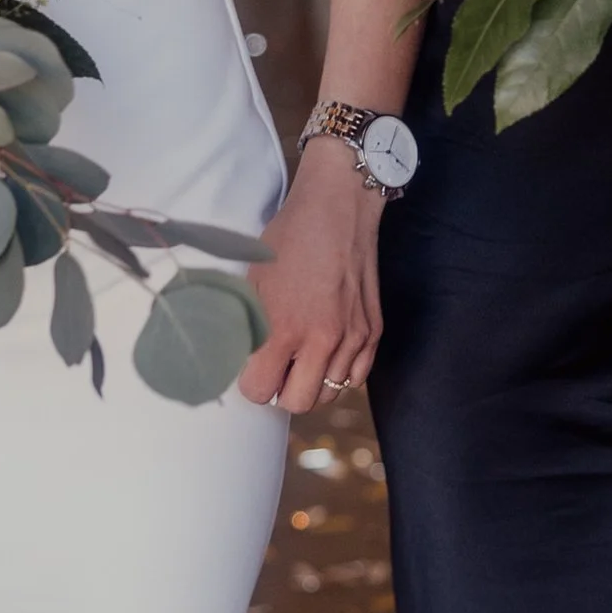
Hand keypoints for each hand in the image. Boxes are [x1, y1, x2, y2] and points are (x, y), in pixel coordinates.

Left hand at [241, 135, 382, 412]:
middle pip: (297, 403)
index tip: (251, 369)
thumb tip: (238, 359)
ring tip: (301, 359)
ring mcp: (353, 337)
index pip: (260, 391)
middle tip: (275, 369)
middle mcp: (322, 339)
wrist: (338, 208)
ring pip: (329, 394)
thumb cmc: (290, 239)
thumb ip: (247, 325)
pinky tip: (326, 354)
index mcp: (284, 327)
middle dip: (281, 391)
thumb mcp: (253, 280)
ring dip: (310, 383)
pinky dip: (338, 373)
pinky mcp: (373, 331)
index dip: (251, 384)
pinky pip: (356, 378)